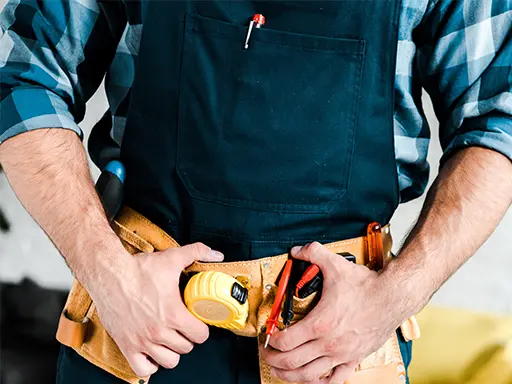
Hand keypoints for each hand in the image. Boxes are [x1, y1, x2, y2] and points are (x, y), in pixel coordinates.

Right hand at [88, 243, 223, 376]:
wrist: (109, 274)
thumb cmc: (138, 269)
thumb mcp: (172, 257)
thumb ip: (197, 253)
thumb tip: (216, 254)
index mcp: (173, 313)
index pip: (200, 335)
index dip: (202, 328)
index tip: (197, 322)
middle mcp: (159, 331)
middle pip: (186, 348)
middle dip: (188, 338)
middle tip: (183, 328)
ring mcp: (142, 340)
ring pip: (169, 361)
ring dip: (172, 352)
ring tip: (170, 340)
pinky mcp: (126, 345)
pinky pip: (143, 369)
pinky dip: (150, 364)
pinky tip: (153, 352)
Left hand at [261, 242, 401, 382]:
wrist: (393, 296)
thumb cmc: (367, 286)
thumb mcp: (335, 264)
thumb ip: (312, 253)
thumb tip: (297, 250)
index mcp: (320, 324)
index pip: (285, 341)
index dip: (271, 340)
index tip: (268, 336)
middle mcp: (329, 343)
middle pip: (291, 361)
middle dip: (273, 359)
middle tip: (267, 353)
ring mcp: (342, 354)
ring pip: (309, 375)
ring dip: (290, 375)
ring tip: (280, 371)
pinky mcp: (354, 359)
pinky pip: (335, 380)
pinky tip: (312, 380)